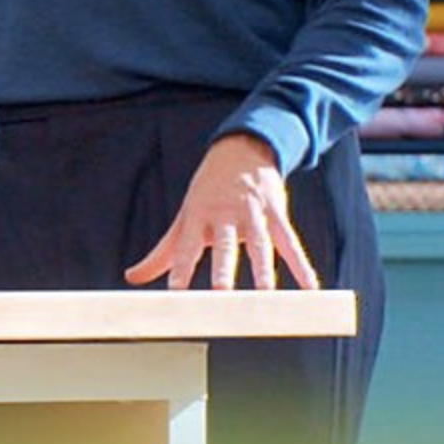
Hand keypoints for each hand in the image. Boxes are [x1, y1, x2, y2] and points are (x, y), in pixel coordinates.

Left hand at [123, 134, 317, 291]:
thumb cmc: (207, 192)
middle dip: (222, 267)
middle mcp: (223, 214)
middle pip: (223, 244)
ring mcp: (252, 213)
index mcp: (196, 217)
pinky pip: (290, 241)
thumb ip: (162, 253)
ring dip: (264, 267)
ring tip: (265, 293)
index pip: (185, 247)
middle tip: (222, 292)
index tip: (176, 293)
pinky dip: (301, 265)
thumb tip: (132, 277)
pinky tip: (310, 287)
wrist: (241, 150)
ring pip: (259, 242)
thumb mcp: (184, 218)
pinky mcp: (275, 212)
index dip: (180, 269)